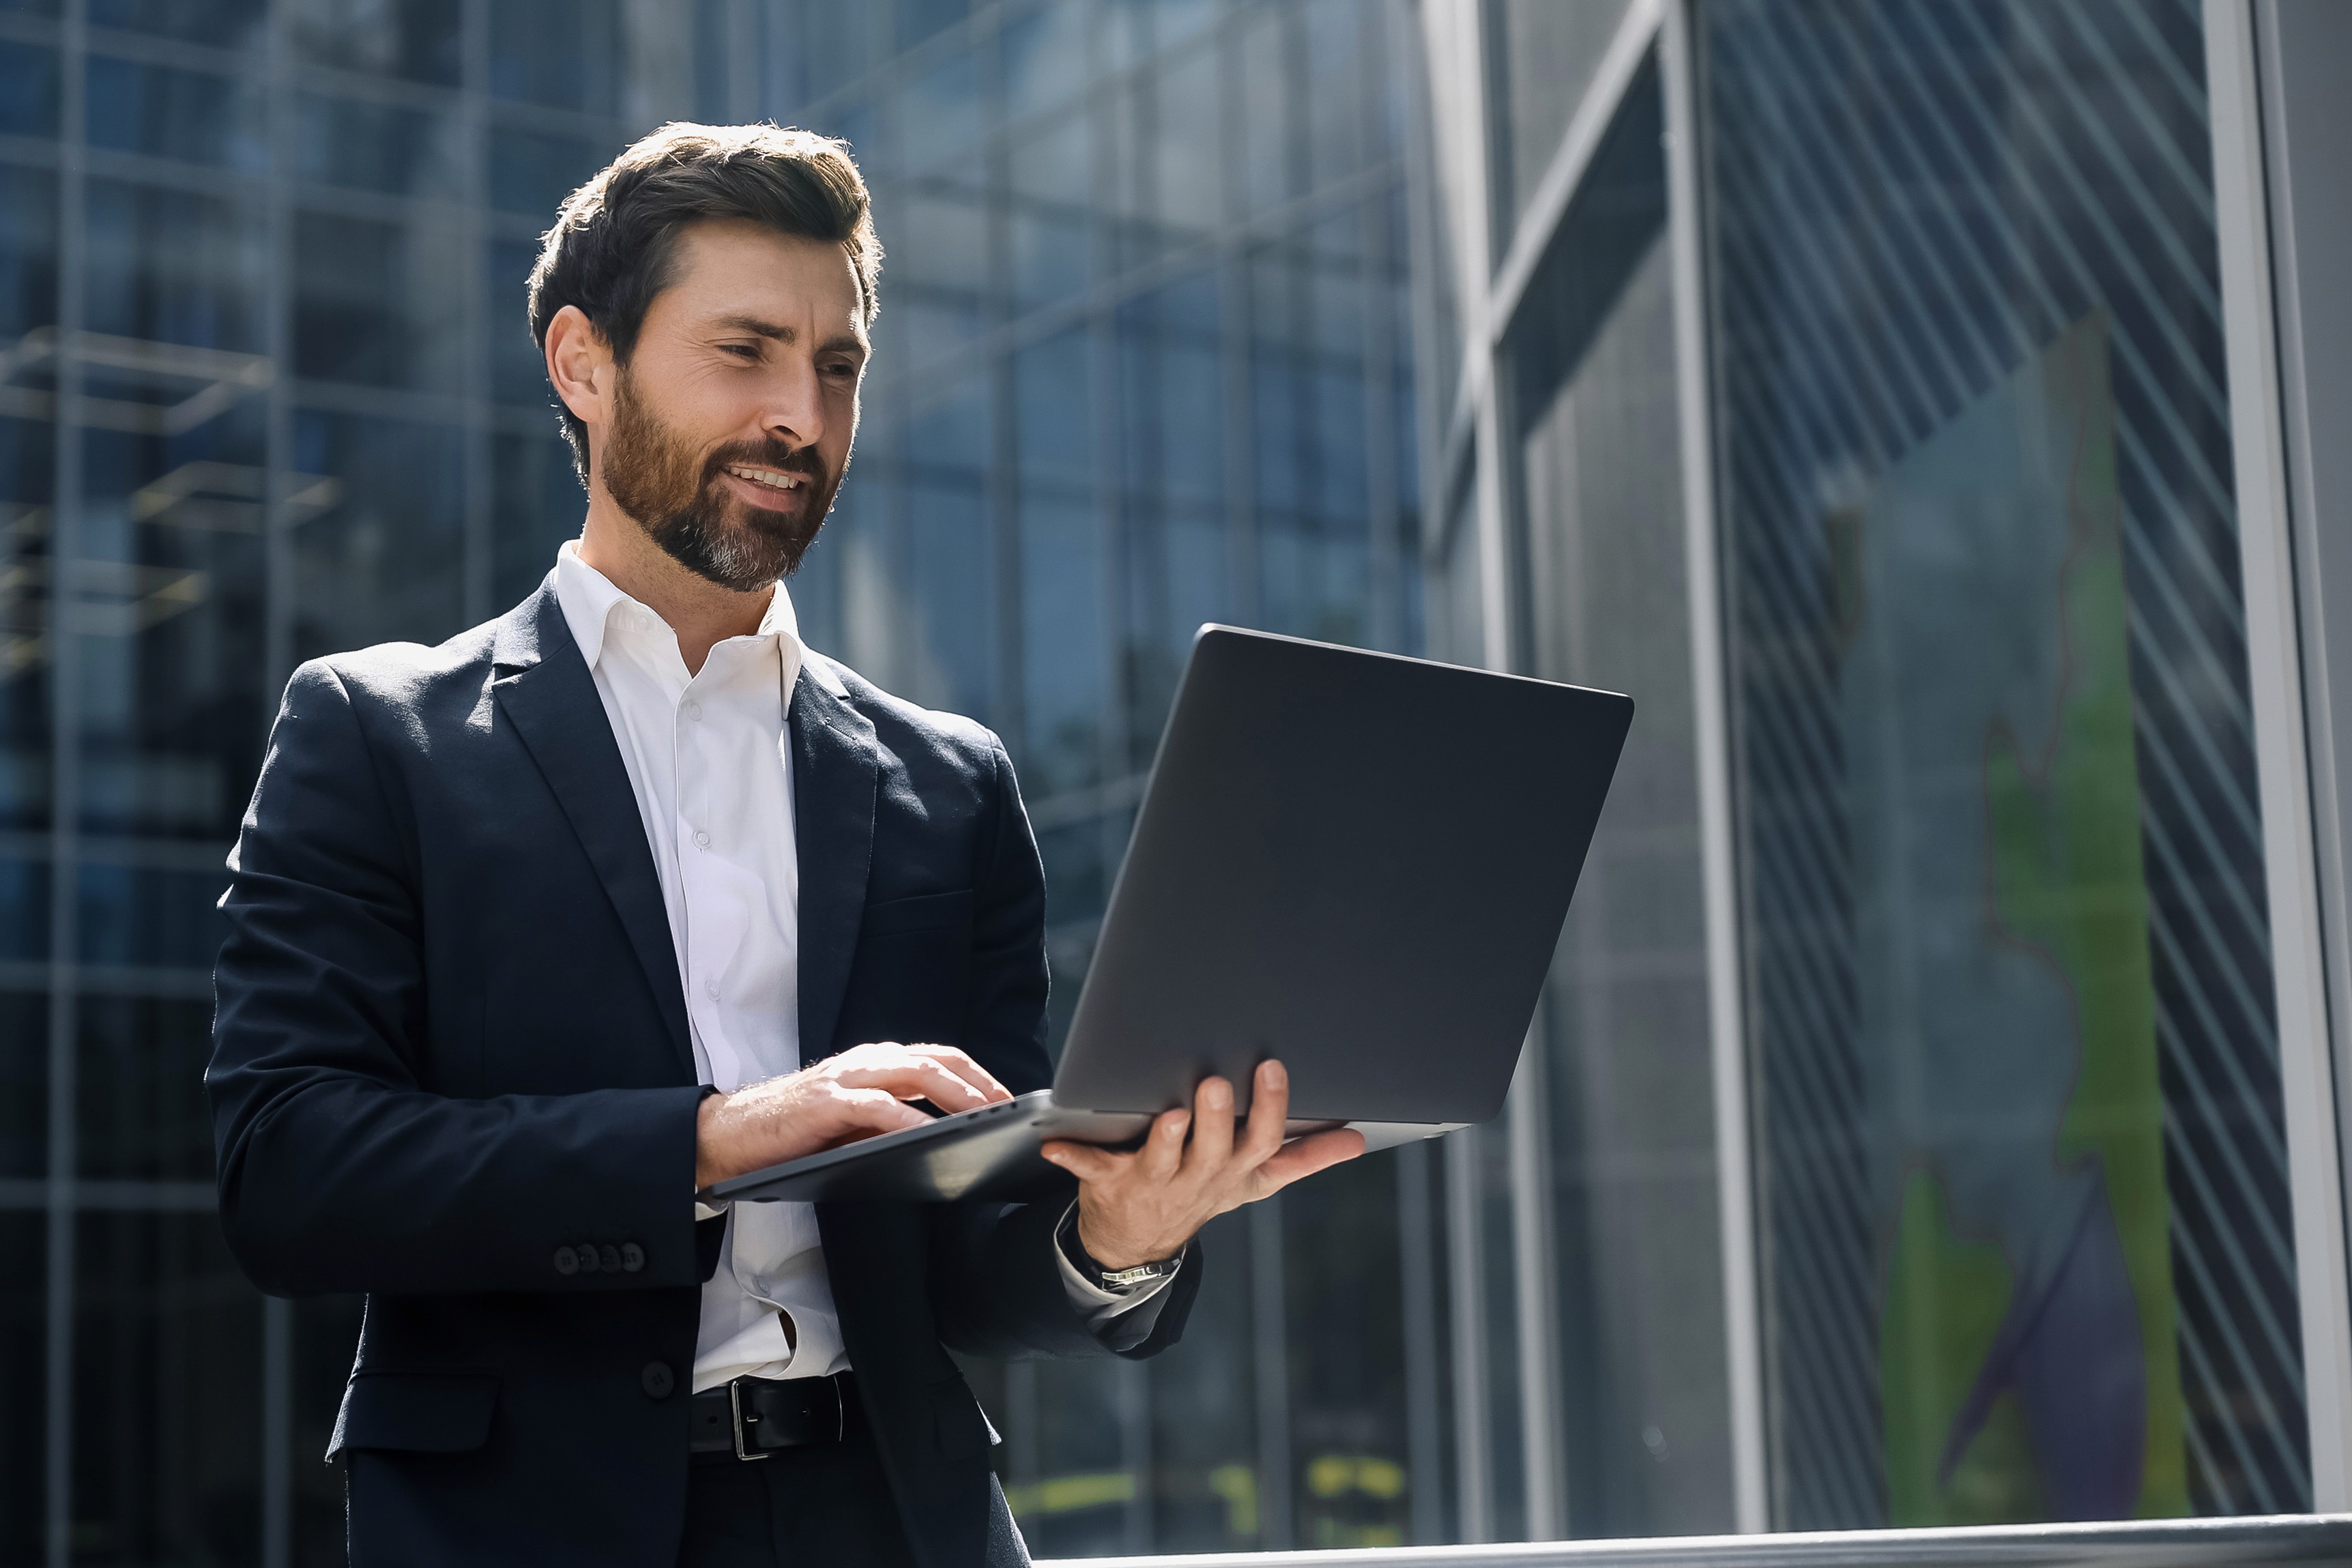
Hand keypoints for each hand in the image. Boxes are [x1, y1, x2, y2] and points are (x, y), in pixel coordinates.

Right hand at [695, 1042, 1010, 1188]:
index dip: (976, 1074)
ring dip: (953, 1095)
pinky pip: (876, 1107)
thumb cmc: (797, 1131)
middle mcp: (865, 1061)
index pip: (938, 1057)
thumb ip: (893, 1117)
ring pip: (913, 1075)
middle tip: (1007, 1107)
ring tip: (982, 1116)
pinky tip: (928, 1134)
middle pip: (935, 1060)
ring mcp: (846, 1078)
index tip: (1007, 1098)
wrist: (733, 1133)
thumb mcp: (855, 1121)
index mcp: (876, 1063)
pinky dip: (907, 1119)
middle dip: (977, 1083)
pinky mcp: (827, 1102)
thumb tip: (943, 1134)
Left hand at [1041, 1060, 1364, 1270]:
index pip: (1262, 1143)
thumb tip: (1357, 1140)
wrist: (1136, 1244)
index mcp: (1235, 1172)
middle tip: (1219, 1085)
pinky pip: (1090, 1167)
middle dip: (1218, 1120)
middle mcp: (1198, 1178)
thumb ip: (1305, 1158)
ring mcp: (1153, 1182)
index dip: (1270, 1109)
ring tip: (1170, 1113)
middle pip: (1214, 1150)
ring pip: (1162, 1159)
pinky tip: (1054, 1142)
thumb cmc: (1201, 1190)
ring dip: (1165, 1138)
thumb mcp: (1254, 1180)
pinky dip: (1073, 1155)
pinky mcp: (1109, 1181)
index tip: (1271, 1068)